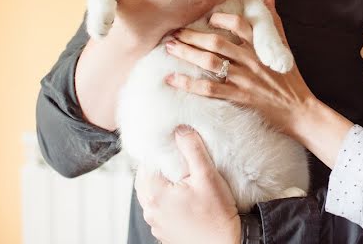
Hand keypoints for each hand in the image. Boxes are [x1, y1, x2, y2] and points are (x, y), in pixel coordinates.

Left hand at [135, 126, 240, 243]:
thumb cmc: (217, 214)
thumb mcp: (207, 175)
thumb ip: (192, 149)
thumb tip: (180, 129)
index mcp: (155, 194)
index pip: (146, 165)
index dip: (158, 153)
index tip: (171, 147)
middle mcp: (150, 211)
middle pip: (145, 180)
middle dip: (158, 168)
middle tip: (176, 160)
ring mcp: (155, 224)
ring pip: (150, 196)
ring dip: (161, 185)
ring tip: (181, 178)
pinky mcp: (163, 232)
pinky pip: (159, 210)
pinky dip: (166, 201)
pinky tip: (183, 197)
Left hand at [164, 0, 316, 138]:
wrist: (299, 110)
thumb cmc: (291, 79)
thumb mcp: (285, 47)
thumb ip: (274, 22)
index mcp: (261, 47)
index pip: (240, 24)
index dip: (221, 19)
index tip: (206, 18)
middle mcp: (250, 60)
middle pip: (216, 43)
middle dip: (192, 36)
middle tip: (173, 32)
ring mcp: (244, 79)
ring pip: (210, 62)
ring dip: (187, 54)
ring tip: (169, 48)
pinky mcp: (239, 97)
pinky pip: (209, 89)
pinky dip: (189, 84)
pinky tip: (173, 79)